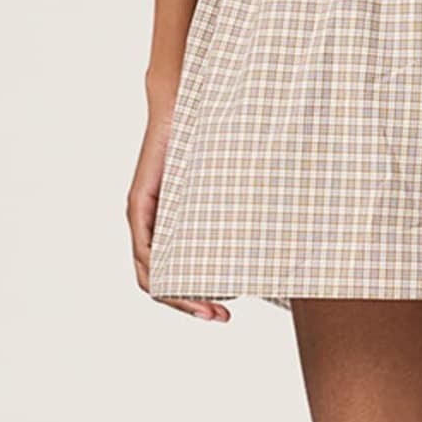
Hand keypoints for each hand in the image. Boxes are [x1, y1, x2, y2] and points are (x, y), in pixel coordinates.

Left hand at [129, 101, 227, 321]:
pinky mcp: (138, 204)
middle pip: (165, 284)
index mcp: (175, 229)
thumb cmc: (212, 142)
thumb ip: (242, 211)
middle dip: (193, 307)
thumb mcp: (230, 189)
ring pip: (151, 275)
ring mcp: (143, 218)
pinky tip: (177, 282)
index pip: (180, 278)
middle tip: (222, 317)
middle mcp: (154, 228)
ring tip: (208, 309)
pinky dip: (158, 271)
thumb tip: (283, 237)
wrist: (183, 104)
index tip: (225, 313)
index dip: (198, 302)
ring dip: (178, 298)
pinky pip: (144, 249)